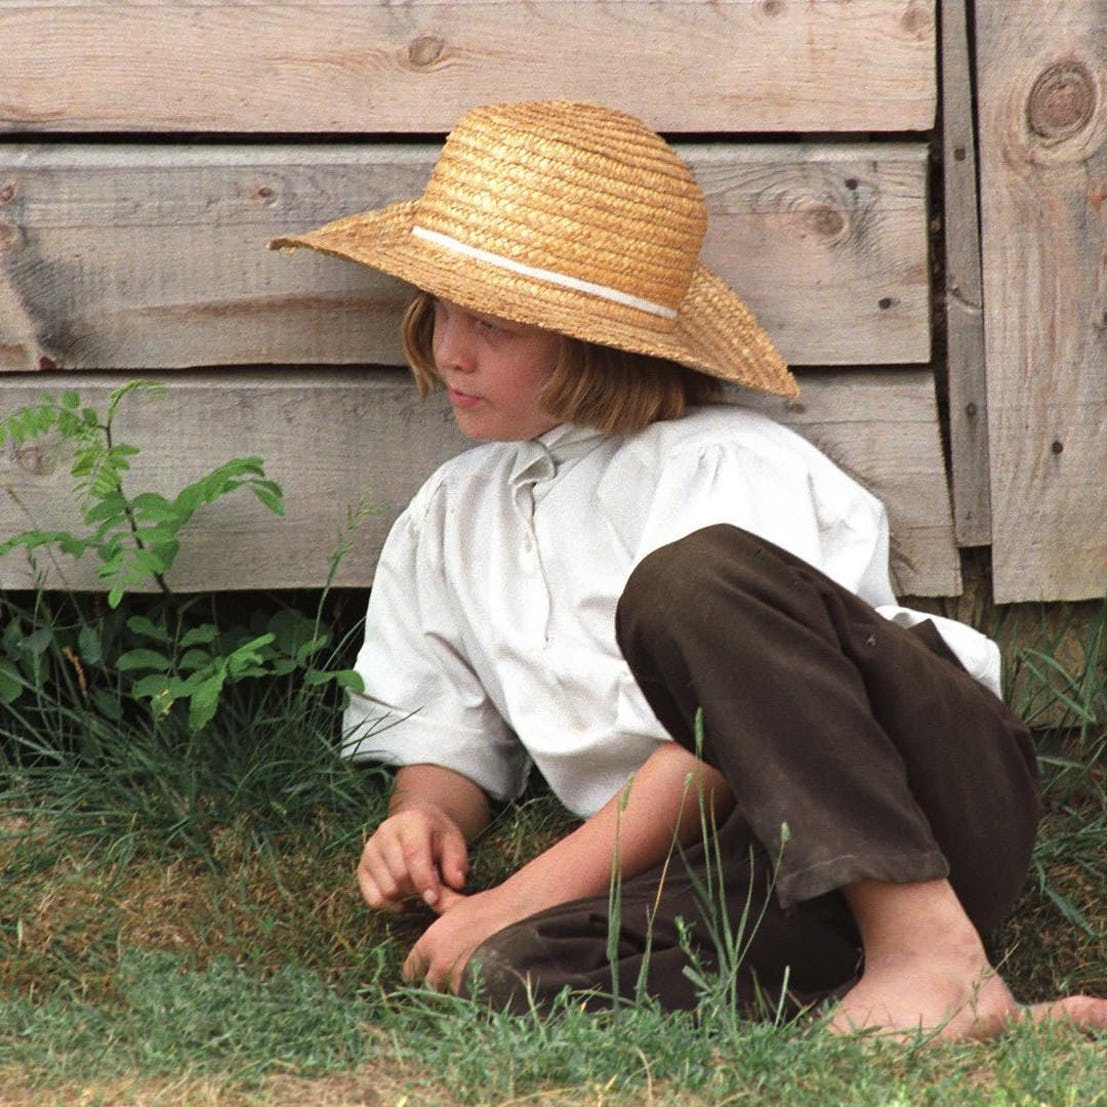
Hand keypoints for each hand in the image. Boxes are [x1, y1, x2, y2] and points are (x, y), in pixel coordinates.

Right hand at [357, 803, 469, 912]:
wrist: (416, 825)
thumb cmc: (437, 837)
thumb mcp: (454, 843)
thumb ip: (456, 863)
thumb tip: (457, 884)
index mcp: (411, 822)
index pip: (413, 854)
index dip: (424, 880)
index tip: (434, 899)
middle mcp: (385, 833)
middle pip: (400, 876)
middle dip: (419, 889)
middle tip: (433, 888)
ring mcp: (370, 850)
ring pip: (387, 891)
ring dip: (407, 897)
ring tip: (419, 885)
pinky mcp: (361, 868)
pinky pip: (374, 900)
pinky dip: (390, 906)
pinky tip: (404, 897)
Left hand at [402, 883, 529, 992]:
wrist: (518, 917)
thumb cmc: (489, 907)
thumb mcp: (457, 905)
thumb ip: (439, 905)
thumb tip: (429, 896)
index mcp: (430, 944)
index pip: (410, 970)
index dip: (420, 969)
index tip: (431, 966)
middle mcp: (440, 966)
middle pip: (429, 985)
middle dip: (439, 981)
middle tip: (455, 971)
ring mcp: (458, 982)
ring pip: (449, 994)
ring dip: (457, 988)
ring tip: (471, 976)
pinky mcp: (477, 992)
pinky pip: (467, 999)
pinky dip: (473, 993)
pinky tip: (483, 981)